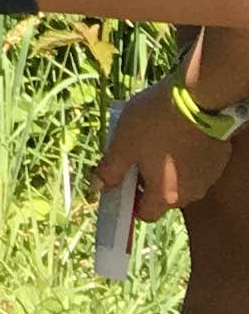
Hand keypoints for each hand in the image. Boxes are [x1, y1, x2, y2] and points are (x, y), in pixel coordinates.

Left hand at [97, 81, 232, 228]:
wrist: (197, 99)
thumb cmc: (155, 123)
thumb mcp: (123, 144)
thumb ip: (110, 170)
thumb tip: (97, 188)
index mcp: (166, 196)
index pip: (146, 214)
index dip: (130, 201)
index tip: (121, 182)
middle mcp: (190, 195)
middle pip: (163, 197)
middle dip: (147, 180)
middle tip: (135, 154)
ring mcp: (206, 179)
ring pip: (180, 181)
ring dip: (166, 168)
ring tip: (154, 139)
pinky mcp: (216, 161)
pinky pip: (195, 167)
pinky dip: (183, 158)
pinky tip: (174, 135)